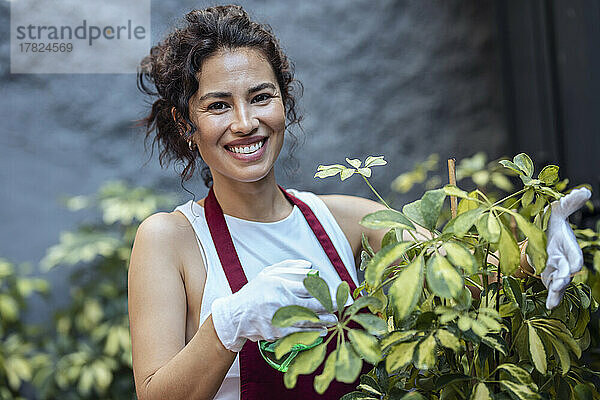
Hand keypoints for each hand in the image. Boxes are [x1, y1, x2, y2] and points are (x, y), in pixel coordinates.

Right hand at [211, 259, 335, 351]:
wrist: (236, 315)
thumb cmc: (254, 292)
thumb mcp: (268, 274)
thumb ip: (289, 267)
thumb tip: (310, 267)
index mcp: (278, 285)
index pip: (307, 288)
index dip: (324, 291)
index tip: (336, 293)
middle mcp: (278, 302)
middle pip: (311, 305)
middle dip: (329, 306)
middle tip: (341, 306)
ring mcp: (277, 319)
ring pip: (307, 321)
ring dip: (323, 321)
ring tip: (334, 320)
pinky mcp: (276, 332)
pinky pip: (298, 333)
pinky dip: (312, 332)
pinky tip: (321, 330)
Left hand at [541, 187, 590, 308]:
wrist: (544, 232)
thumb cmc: (553, 221)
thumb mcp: (558, 209)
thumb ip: (570, 202)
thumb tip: (584, 191)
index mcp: (569, 247)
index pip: (575, 259)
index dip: (573, 264)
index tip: (572, 270)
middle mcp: (565, 260)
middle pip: (567, 274)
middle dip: (563, 280)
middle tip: (558, 286)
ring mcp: (556, 269)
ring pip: (559, 283)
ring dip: (557, 291)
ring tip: (553, 302)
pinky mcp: (548, 274)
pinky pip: (550, 286)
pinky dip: (551, 295)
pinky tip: (550, 305)